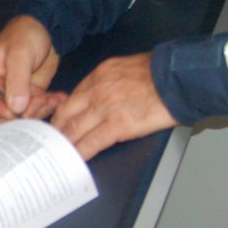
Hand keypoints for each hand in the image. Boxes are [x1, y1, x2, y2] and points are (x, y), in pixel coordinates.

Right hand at [0, 15, 61, 120]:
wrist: (46, 28)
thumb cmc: (24, 34)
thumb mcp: (19, 54)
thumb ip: (17, 80)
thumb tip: (16, 109)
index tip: (13, 109)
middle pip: (1, 117)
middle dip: (21, 114)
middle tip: (39, 101)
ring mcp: (14, 95)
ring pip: (21, 117)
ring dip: (38, 111)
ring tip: (51, 98)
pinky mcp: (31, 96)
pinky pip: (37, 110)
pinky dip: (49, 107)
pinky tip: (58, 97)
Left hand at [48, 52, 177, 159]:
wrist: (177, 78)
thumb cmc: (161, 72)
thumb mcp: (125, 68)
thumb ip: (110, 81)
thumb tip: (104, 96)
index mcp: (99, 75)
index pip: (72, 98)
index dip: (62, 113)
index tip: (57, 123)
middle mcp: (96, 90)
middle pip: (66, 113)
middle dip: (56, 130)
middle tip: (49, 143)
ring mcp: (105, 108)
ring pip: (75, 129)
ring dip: (64, 144)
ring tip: (58, 155)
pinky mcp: (117, 124)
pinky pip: (92, 142)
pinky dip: (81, 152)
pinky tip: (76, 159)